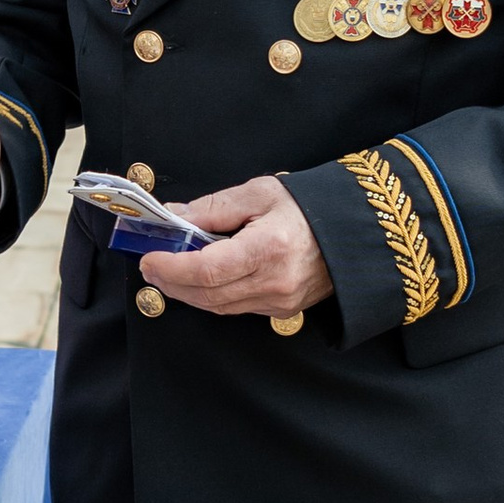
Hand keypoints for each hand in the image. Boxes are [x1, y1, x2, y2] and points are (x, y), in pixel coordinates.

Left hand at [142, 176, 333, 321]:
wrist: (354, 230)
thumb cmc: (309, 207)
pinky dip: (212, 296)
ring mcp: (280, 301)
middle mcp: (275, 282)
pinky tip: (200, 280)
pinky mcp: (283, 309)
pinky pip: (236, 308)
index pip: (206, 270)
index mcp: (268, 248)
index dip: (171, 267)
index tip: (149, 257)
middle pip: (207, 295)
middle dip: (171, 282)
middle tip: (150, 266)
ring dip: (188, 292)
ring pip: (219, 306)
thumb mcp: (259, 192)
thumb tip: (174, 216)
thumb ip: (214, 207)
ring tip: (168, 272)